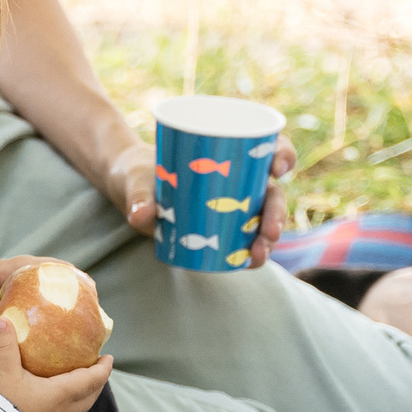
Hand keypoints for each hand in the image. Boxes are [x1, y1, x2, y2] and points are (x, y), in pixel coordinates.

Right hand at [0, 314, 108, 411]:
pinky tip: (54, 398)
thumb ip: (4, 344)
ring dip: (83, 394)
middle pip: (92, 395)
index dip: (104, 368)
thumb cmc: (2, 405)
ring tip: (77, 380)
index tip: (108, 357)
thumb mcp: (2, 372)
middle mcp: (66, 411)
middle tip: (96, 367)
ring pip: (79, 407)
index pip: (93, 379)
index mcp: (62, 394)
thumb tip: (0, 319)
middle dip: (97, 381)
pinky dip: (68, 404)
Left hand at [115, 139, 295, 267]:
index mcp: (229, 156)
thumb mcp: (136, 180)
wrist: (129, 190)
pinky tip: (250, 263)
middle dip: (277, 212)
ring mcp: (232, 207)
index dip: (282, 154)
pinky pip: (245, 240)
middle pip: (271, 192)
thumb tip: (140, 216)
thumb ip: (138, 195)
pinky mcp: (221, 229)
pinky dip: (251, 252)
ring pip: (263, 220)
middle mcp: (238, 182)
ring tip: (258, 254)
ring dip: (269, 239)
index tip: (277, 168)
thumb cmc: (138, 175)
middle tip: (268, 231)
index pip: (267, 149)